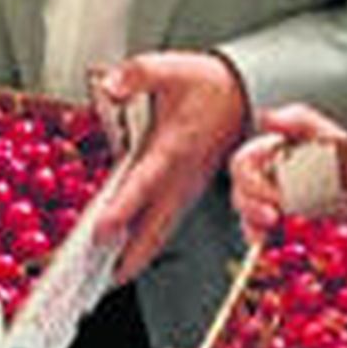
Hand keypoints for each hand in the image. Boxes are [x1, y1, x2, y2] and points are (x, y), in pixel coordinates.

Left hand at [94, 50, 248, 282]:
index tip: (102, 231)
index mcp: (173, 147)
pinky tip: (129, 254)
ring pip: (162, 227)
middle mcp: (182, 175)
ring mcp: (188, 186)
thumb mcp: (169, 67)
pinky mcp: (189, 188)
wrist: (244, 94)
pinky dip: (148, 240)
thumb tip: (110, 86)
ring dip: (139, 254)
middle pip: (155, 223)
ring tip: (113, 279)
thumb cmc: (204, 83)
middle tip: (105, 279)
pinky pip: (167, 220)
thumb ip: (136, 75)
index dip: (123, 208)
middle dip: (131, 253)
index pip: (143, 183)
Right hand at [230, 104, 346, 243]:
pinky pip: (268, 245)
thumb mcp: (330, 135)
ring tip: (271, 236)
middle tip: (274, 217)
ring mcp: (276, 211)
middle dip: (251, 208)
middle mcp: (266, 184)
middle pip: (241, 195)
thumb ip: (298, 120)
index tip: (271, 194)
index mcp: (267, 158)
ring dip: (255, 229)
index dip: (249, 180)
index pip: (241, 166)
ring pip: (249, 221)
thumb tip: (264, 119)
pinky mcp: (289, 235)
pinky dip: (268, 250)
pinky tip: (277, 251)